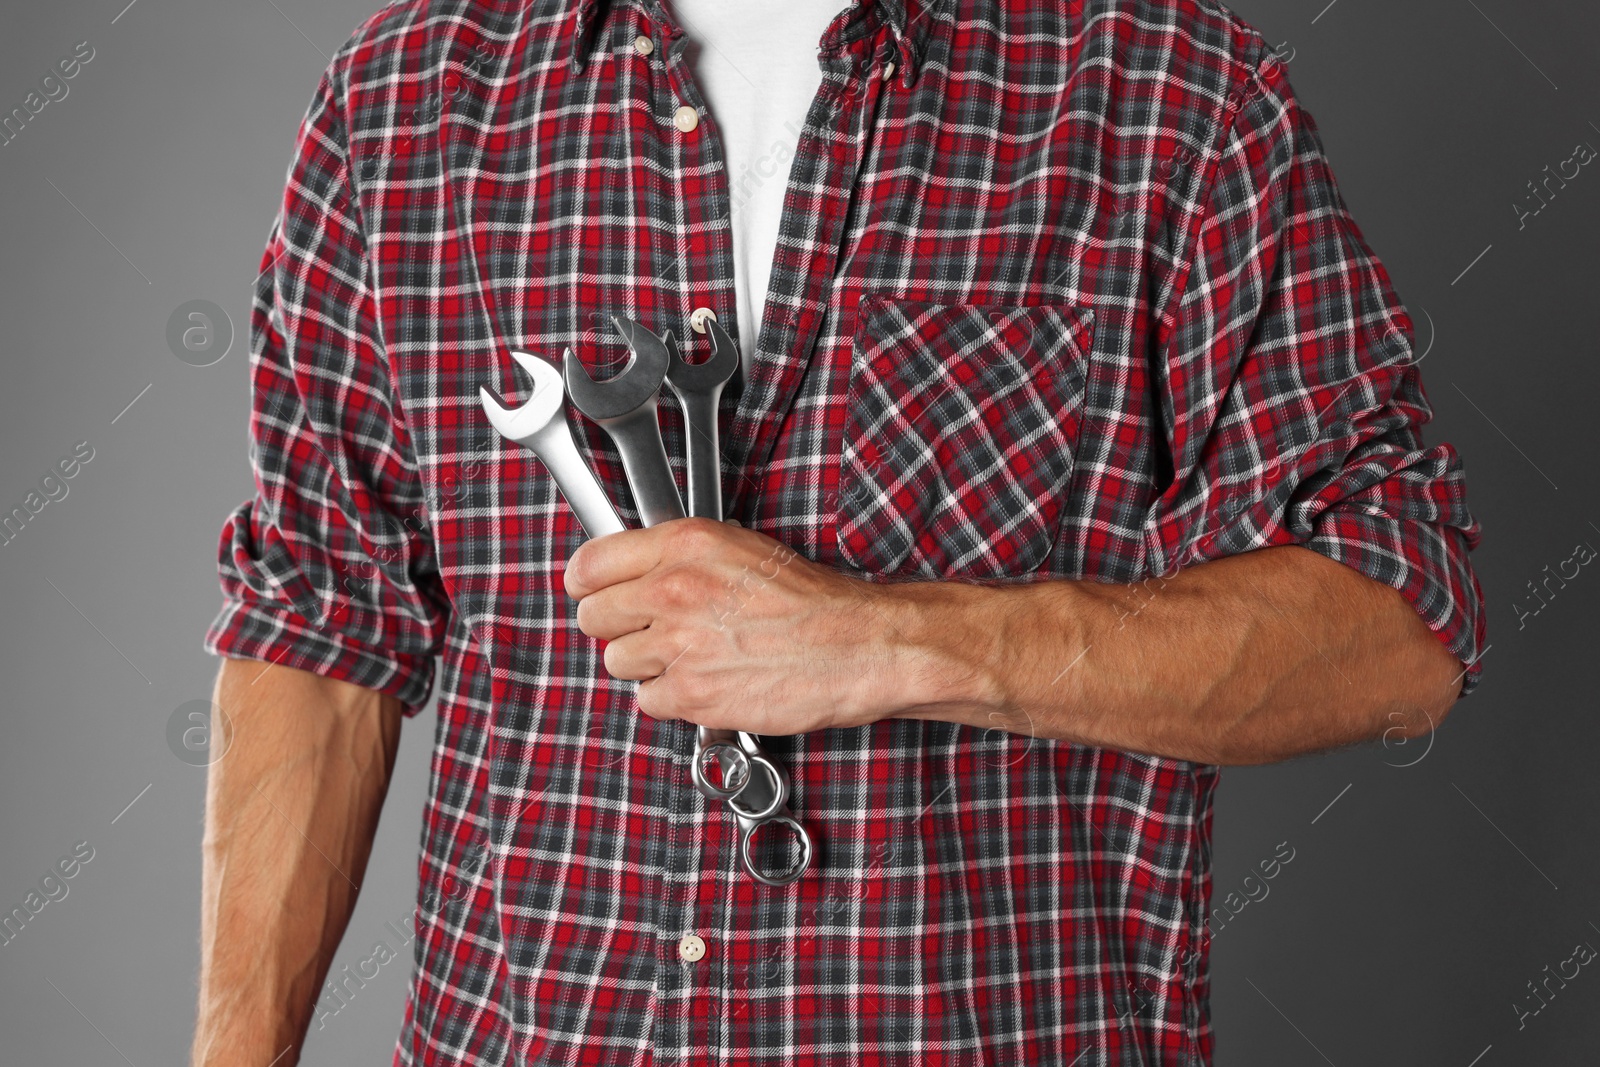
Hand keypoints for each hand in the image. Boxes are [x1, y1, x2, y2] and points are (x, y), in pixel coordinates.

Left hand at [563, 517, 897, 733]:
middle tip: (652, 632)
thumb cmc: (813, 601)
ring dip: (647, 666)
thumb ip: (681, 557)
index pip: (590, 565)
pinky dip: (672, 699)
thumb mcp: (742, 549)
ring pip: (617, 663)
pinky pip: (648, 701)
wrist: (858, 646)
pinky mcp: (691, 694)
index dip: (589, 585)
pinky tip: (708, 683)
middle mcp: (673, 590)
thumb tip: (637, 572)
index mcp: (684, 545)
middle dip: (618, 628)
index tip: (596, 595)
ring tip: (692, 658)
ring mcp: (678, 644)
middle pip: (593, 618)